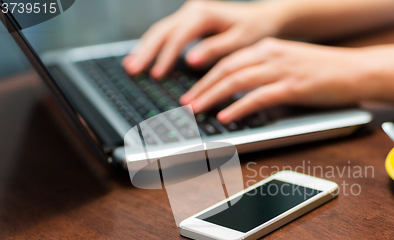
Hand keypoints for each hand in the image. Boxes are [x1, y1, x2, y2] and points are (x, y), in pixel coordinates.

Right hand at [123, 0, 283, 77]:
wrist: (263, 18)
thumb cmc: (254, 30)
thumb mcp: (239, 41)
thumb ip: (215, 50)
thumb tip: (190, 61)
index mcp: (204, 14)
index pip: (178, 36)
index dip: (166, 56)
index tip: (157, 74)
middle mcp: (192, 10)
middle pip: (162, 30)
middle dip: (146, 51)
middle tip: (132, 70)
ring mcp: (188, 13)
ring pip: (160, 30)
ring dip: (145, 48)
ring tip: (131, 66)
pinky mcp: (189, 20)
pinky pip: (167, 33)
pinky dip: (154, 46)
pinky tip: (144, 58)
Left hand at [181, 38, 371, 122]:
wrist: (358, 69)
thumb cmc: (326, 70)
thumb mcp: (290, 63)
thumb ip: (266, 72)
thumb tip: (242, 91)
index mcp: (268, 47)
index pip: (228, 61)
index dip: (205, 78)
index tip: (192, 92)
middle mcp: (271, 54)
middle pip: (226, 69)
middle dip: (202, 87)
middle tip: (186, 103)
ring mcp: (282, 69)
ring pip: (237, 80)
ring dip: (213, 96)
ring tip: (197, 109)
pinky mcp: (293, 86)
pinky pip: (259, 97)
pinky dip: (239, 106)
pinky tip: (227, 116)